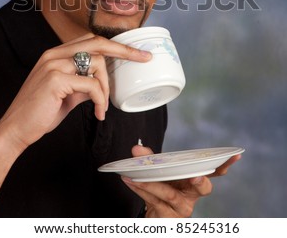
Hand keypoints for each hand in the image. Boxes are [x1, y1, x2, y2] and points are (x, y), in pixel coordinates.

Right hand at [0, 34, 150, 153]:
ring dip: (107, 87)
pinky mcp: (55, 79)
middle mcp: (54, 54)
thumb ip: (83, 83)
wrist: (15, 129)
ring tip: (103, 106)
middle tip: (143, 59)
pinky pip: (91, 85)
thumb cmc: (40, 112)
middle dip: (124, 50)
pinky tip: (98, 112)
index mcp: (56, 54)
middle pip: (97, 42)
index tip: (136, 53)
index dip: (114, 45)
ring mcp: (54, 64)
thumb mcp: (67, 94)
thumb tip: (101, 84)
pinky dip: (100, 99)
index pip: (90, 40)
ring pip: (97, 63)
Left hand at [122, 145, 241, 217]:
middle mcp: (192, 196)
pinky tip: (130, 181)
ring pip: (170, 195)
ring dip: (152, 184)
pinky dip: (141, 190)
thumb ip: (150, 160)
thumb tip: (138, 148)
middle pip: (202, 189)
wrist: (154, 217)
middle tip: (196, 176)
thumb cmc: (162, 190)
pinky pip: (155, 202)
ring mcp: (181, 209)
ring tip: (136, 176)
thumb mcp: (160, 173)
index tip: (235, 155)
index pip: (214, 172)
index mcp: (194, 182)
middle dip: (200, 182)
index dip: (225, 164)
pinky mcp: (168, 218)